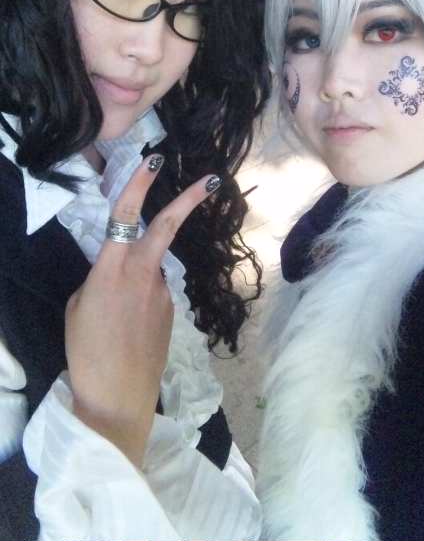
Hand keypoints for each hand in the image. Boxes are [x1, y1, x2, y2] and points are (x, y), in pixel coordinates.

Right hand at [65, 155, 220, 466]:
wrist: (117, 399)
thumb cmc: (85, 353)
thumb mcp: (76, 308)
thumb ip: (98, 280)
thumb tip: (116, 275)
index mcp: (110, 268)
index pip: (126, 214)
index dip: (139, 183)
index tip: (154, 158)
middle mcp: (142, 273)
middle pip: (167, 226)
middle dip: (190, 199)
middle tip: (212, 179)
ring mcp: (162, 292)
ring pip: (153, 268)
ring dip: (139, 280)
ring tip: (117, 326)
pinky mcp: (172, 311)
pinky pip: (155, 294)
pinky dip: (142, 302)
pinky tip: (129, 333)